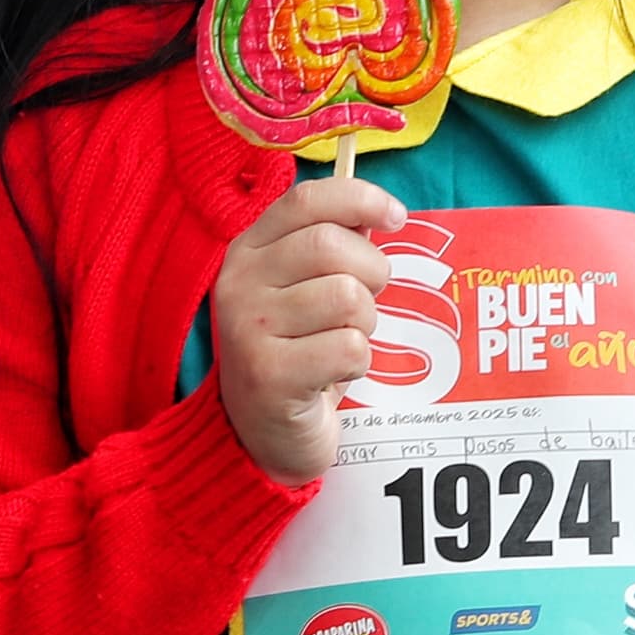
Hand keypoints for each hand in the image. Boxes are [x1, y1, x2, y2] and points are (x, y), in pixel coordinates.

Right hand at [209, 177, 403, 482]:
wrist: (261, 436)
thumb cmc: (295, 353)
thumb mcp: (302, 290)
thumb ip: (331, 247)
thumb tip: (377, 213)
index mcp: (247, 252)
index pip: (306, 200)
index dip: (359, 199)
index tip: (396, 217)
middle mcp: (239, 283)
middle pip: (331, 245)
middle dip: (371, 272)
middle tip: (366, 305)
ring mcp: (248, 329)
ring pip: (347, 298)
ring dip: (364, 325)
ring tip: (342, 343)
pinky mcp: (269, 375)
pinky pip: (349, 348)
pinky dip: (357, 364)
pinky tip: (334, 374)